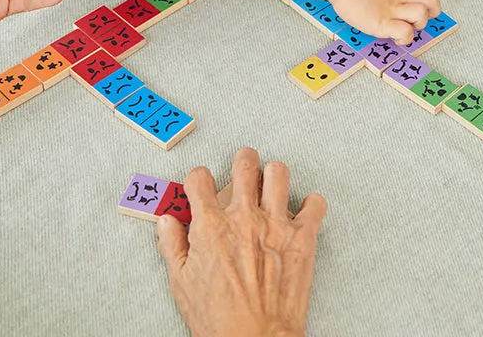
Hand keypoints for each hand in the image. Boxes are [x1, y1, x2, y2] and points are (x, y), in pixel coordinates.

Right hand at [157, 148, 326, 336]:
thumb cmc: (219, 321)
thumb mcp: (182, 284)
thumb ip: (172, 245)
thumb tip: (167, 220)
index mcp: (212, 226)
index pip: (199, 178)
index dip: (198, 180)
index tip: (201, 186)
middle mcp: (244, 217)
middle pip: (244, 163)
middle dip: (241, 160)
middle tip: (242, 169)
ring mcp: (276, 224)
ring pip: (279, 172)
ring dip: (273, 176)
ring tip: (270, 187)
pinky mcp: (303, 237)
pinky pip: (316, 203)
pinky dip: (311, 205)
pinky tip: (302, 213)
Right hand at [328, 0, 439, 45]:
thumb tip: (396, 6)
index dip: (425, 9)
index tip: (412, 15)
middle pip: (432, 1)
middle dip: (430, 15)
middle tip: (414, 22)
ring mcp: (392, 10)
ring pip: (422, 15)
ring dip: (417, 27)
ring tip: (403, 30)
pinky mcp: (382, 22)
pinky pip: (405, 32)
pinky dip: (404, 39)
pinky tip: (393, 37)